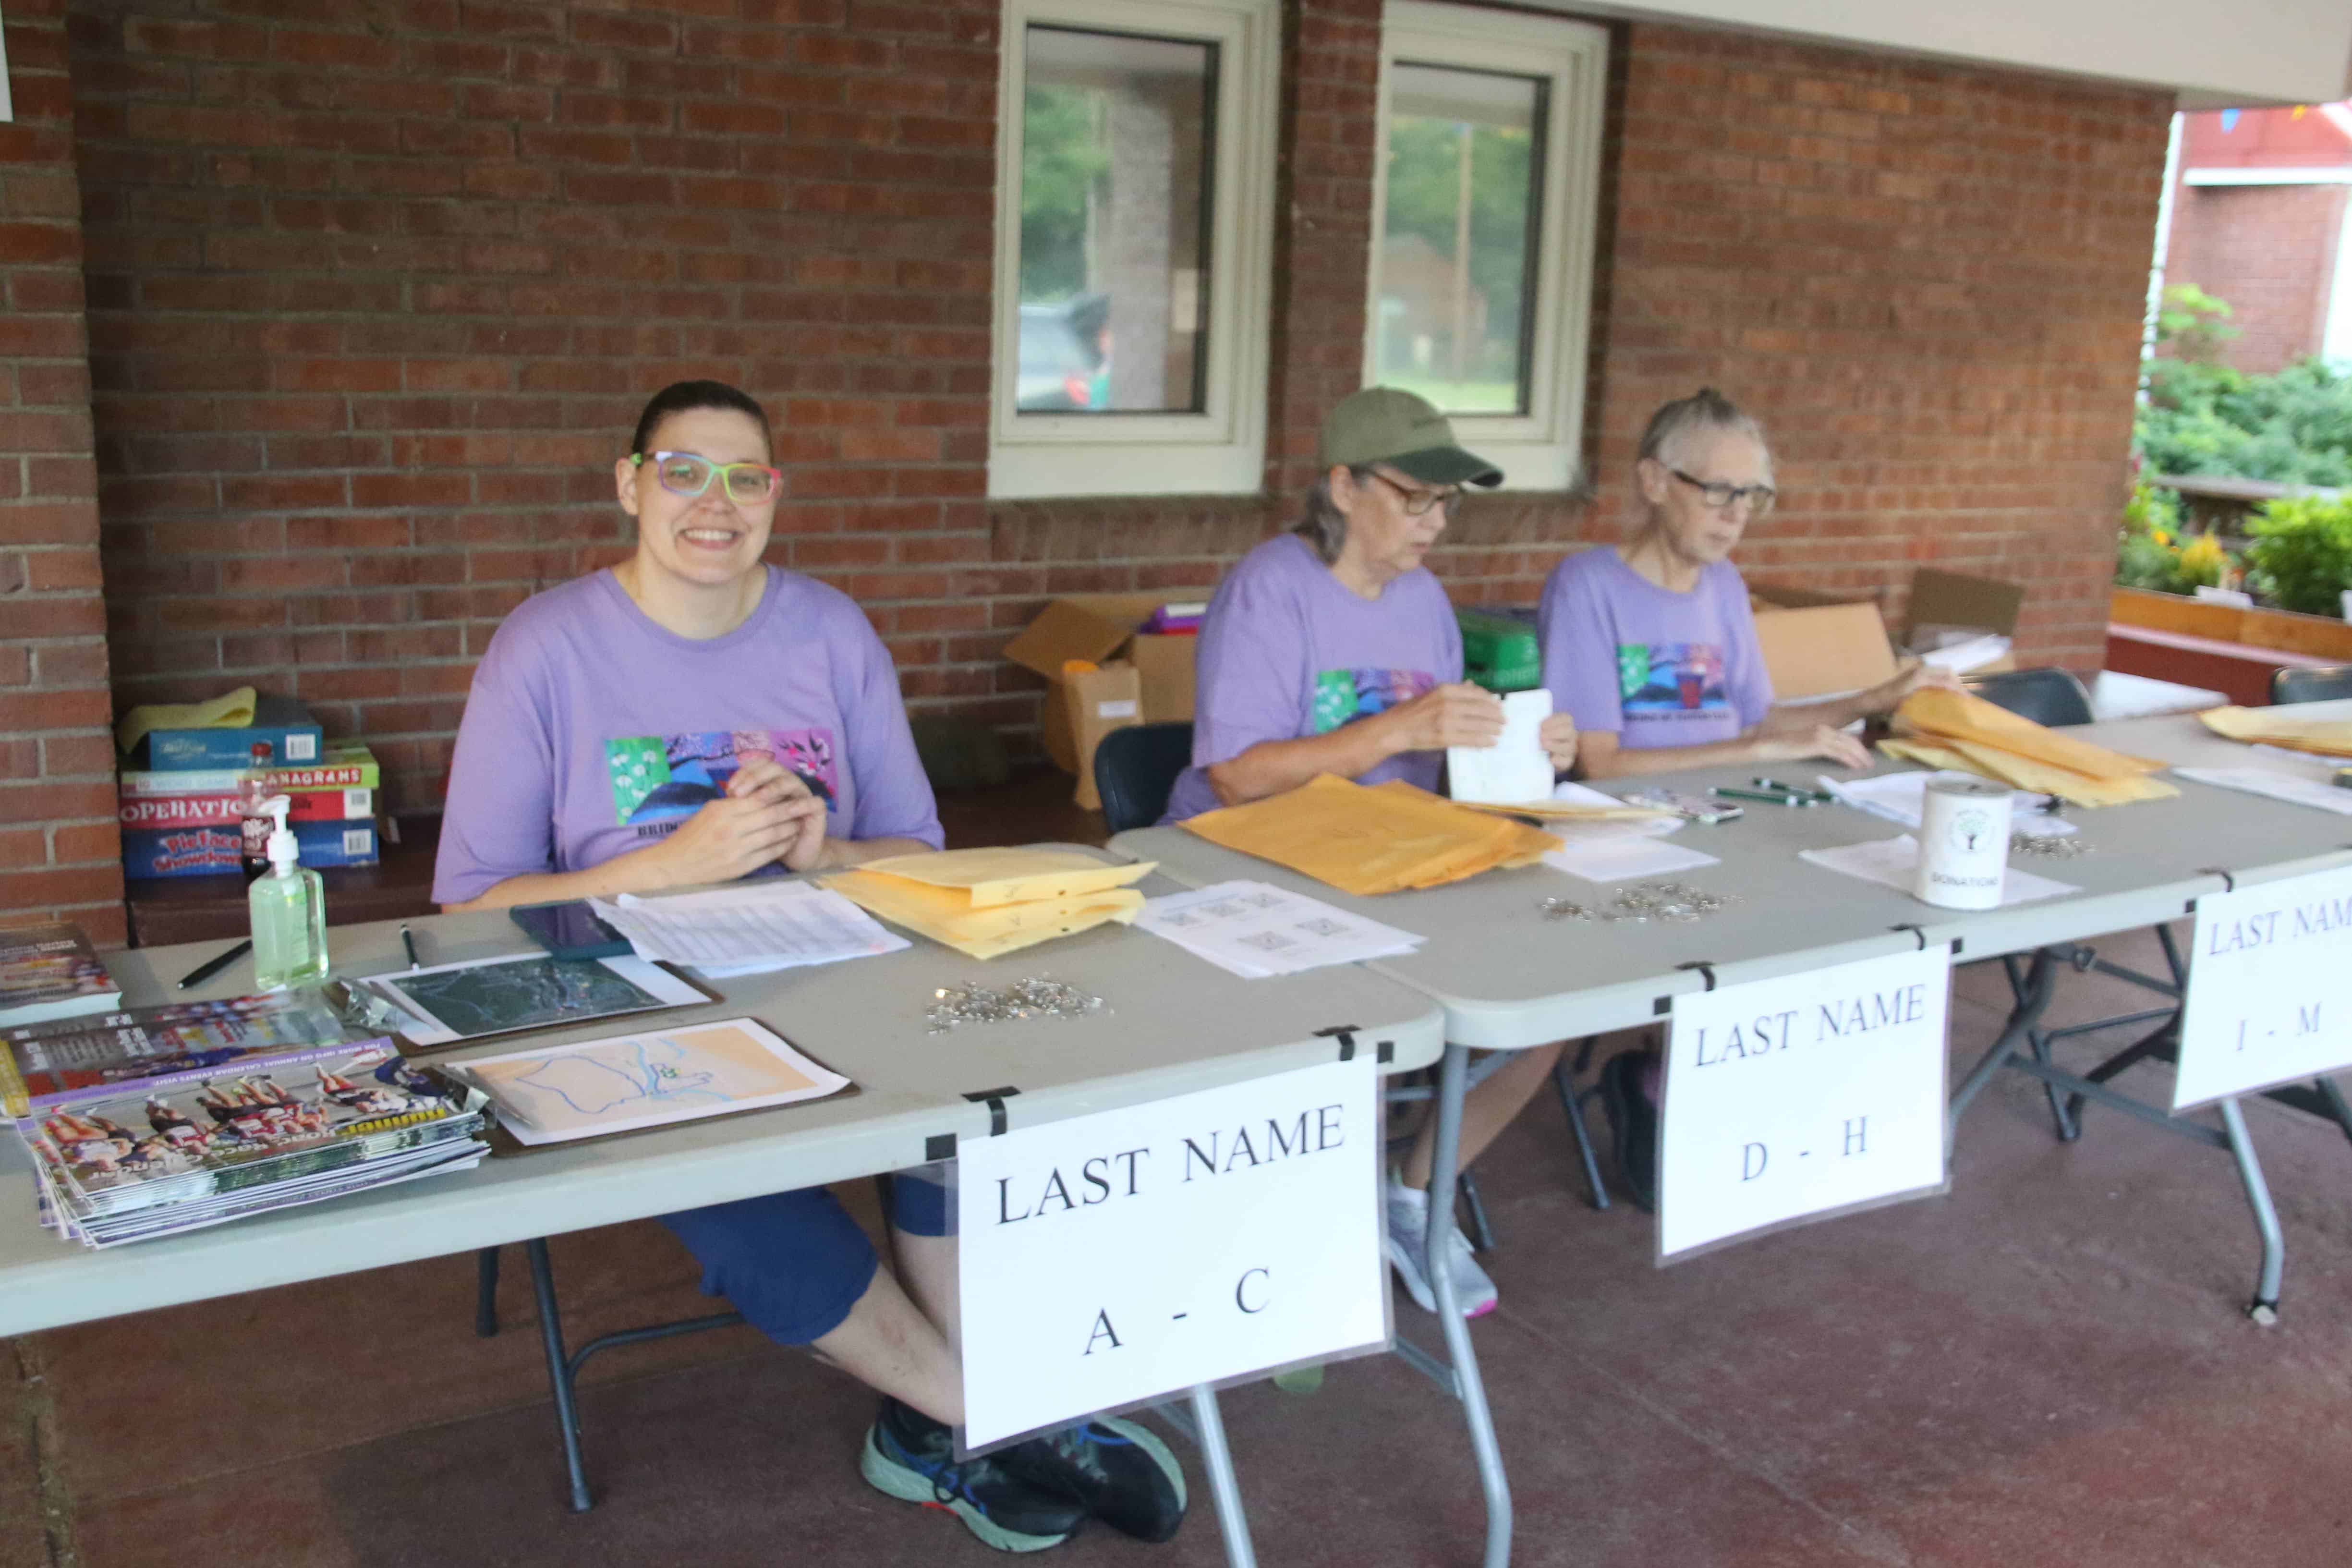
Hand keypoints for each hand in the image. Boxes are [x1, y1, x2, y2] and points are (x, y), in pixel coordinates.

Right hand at [645, 759, 822, 885]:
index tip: (793, 790)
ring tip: (801, 821)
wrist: (674, 865)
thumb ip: (733, 804)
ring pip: (773, 835)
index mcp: (721, 811)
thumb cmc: (690, 836)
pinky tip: (790, 840)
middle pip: (770, 816)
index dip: (779, 795)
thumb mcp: (708, 811)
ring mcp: (737, 850)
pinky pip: (769, 853)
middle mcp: (731, 829)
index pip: (758, 799)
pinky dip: (783, 845)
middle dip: (792, 809)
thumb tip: (758, 795)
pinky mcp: (740, 867)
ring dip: (791, 827)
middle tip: (807, 803)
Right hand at [1380, 682, 1504, 753]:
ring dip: (1493, 728)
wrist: (1394, 729)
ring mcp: (1447, 721)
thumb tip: (1472, 686)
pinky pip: (1471, 739)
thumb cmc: (1411, 711)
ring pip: (1479, 725)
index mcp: (1445, 690)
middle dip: (1495, 715)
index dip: (1489, 700)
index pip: (1475, 693)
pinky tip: (1491, 742)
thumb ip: (1453, 691)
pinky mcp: (1446, 738)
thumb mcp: (1431, 694)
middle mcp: (1448, 704)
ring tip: (1500, 731)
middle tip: (1503, 720)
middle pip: (1480, 709)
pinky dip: (1484, 741)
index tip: (1496, 705)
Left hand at [1538, 711, 1578, 773]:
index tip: (1541, 725)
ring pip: (1568, 747)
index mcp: (1565, 723)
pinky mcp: (1567, 761)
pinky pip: (1565, 761)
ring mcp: (1570, 749)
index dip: (1553, 721)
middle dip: (1553, 733)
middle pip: (1568, 731)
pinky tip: (1550, 759)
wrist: (1547, 754)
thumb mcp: (1541, 728)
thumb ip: (1538, 726)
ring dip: (1554, 746)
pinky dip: (1558, 760)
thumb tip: (1526, 726)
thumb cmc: (1542, 737)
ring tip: (1542, 746)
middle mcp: (1571, 735)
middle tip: (1540, 736)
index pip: (1565, 718)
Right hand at [1754, 723, 1869, 770]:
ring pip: (1848, 746)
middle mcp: (1824, 729)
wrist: (1769, 745)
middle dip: (1863, 752)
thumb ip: (1817, 746)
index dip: (1857, 747)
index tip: (1864, 756)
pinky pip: (1839, 753)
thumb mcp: (1804, 746)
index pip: (1845, 737)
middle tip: (1870, 762)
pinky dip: (1850, 760)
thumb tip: (1828, 754)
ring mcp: (1821, 736)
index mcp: (1821, 728)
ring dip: (1860, 757)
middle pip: (1851, 740)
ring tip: (1867, 766)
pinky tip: (1856, 767)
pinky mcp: (1817, 745)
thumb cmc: (1783, 747)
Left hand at [1874, 659, 1963, 712]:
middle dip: (1957, 682)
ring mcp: (1918, 670)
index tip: (1966, 698)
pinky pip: (1934, 674)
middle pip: (1947, 671)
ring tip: (1956, 695)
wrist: (1875, 699)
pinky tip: (1944, 692)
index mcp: (1921, 676)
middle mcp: (1921, 669)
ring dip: (1950, 681)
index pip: (1946, 680)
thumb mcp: (1910, 702)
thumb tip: (1947, 697)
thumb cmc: (1890, 702)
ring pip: (1941, 671)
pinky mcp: (1915, 674)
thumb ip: (1930, 697)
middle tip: (1963, 696)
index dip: (1958, 689)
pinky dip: (1942, 681)